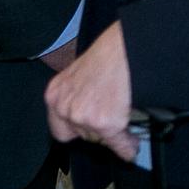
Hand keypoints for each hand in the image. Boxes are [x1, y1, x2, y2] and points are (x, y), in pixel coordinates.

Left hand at [45, 21, 137, 161]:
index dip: (78, 130)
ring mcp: (84, 117)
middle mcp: (65, 107)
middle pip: (81, 135)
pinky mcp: (106, 123)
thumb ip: (81, 92)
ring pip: (100, 139)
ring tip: (127, 130)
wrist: (129, 42)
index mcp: (56, 93)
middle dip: (98, 131)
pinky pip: (119, 143)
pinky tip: (132, 146)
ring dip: (113, 135)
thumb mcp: (83, 70)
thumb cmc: (112, 49)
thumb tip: (94, 106)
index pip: (60, 128)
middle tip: (114, 125)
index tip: (91, 130)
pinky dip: (127, 146)